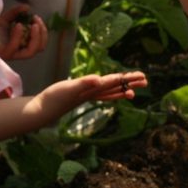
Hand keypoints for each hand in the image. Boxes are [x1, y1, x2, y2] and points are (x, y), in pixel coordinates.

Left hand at [0, 4, 47, 60]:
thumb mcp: (5, 18)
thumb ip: (16, 12)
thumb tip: (28, 7)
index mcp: (21, 44)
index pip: (39, 43)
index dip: (42, 30)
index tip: (36, 17)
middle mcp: (18, 50)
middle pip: (39, 48)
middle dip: (42, 34)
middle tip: (36, 20)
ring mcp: (10, 53)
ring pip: (30, 52)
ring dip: (36, 38)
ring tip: (33, 25)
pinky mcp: (1, 54)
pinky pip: (14, 47)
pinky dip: (18, 36)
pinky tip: (17, 25)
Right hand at [32, 72, 148, 118]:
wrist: (42, 110)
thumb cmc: (54, 99)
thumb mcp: (69, 88)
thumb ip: (84, 83)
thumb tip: (100, 80)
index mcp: (92, 90)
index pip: (113, 82)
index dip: (126, 78)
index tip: (141, 76)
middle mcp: (92, 94)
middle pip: (115, 88)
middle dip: (129, 83)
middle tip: (145, 80)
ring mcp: (86, 96)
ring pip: (108, 92)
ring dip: (121, 89)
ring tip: (133, 89)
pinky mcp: (80, 97)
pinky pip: (99, 94)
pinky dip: (107, 92)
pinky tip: (107, 91)